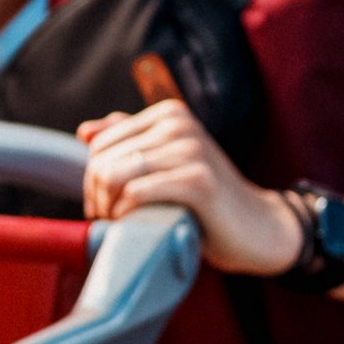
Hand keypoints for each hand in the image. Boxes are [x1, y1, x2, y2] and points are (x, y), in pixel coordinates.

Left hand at [76, 96, 306, 275]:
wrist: (260, 228)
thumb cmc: (207, 200)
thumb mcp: (169, 164)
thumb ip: (131, 141)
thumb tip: (84, 131)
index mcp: (169, 114)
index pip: (99, 144)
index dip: (93, 180)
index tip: (105, 205)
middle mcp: (179, 124)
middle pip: (102, 161)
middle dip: (96, 196)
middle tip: (110, 220)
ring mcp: (191, 150)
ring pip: (113, 175)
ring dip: (108, 207)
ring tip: (121, 223)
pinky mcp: (198, 181)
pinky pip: (136, 193)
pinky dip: (126, 214)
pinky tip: (137, 224)